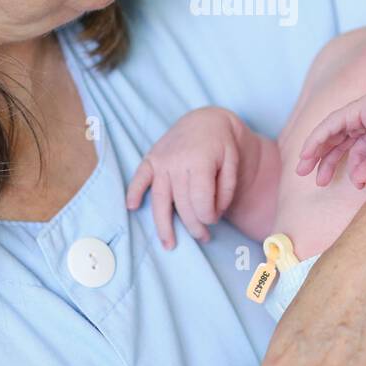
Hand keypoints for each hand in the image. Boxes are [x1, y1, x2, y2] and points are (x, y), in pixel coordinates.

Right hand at [126, 107, 241, 248]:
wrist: (206, 120)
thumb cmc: (223, 145)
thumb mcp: (234, 163)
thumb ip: (227, 190)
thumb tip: (213, 214)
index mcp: (200, 161)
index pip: (201, 200)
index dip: (208, 216)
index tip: (215, 220)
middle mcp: (177, 161)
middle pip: (182, 204)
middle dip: (193, 226)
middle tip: (203, 237)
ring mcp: (161, 160)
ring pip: (160, 198)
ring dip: (163, 224)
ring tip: (169, 244)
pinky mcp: (151, 159)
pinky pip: (140, 177)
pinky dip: (134, 191)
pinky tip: (132, 207)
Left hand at [295, 84, 365, 188]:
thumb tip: (356, 181)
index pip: (350, 149)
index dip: (336, 165)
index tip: (324, 182)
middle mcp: (364, 121)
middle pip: (336, 142)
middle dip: (322, 160)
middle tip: (311, 179)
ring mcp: (358, 113)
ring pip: (329, 134)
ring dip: (314, 151)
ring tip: (303, 169)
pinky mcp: (354, 110)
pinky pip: (330, 126)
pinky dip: (317, 139)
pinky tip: (308, 153)